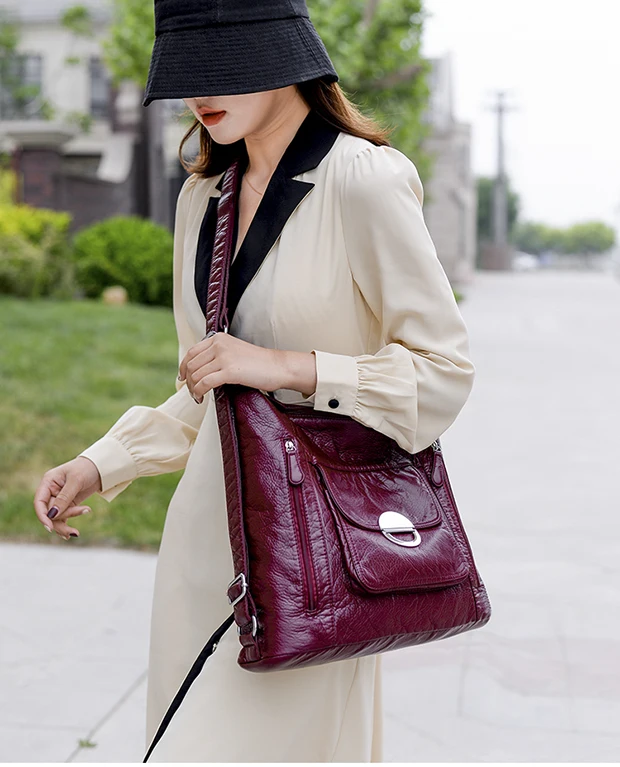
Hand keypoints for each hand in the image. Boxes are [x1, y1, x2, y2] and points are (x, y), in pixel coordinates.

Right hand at [33, 456, 101, 539]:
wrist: (101, 467)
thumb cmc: (86, 468)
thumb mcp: (76, 481)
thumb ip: (64, 498)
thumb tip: (52, 514)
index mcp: (48, 482)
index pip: (39, 502)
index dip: (42, 516)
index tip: (49, 527)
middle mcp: (51, 491)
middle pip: (49, 513)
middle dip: (61, 521)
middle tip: (73, 531)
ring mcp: (59, 499)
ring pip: (56, 517)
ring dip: (64, 526)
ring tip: (76, 533)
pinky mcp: (68, 504)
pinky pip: (63, 517)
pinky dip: (67, 525)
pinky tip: (73, 533)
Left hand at [178, 332, 316, 403]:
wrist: (278, 367)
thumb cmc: (259, 363)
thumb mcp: (234, 351)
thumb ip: (217, 355)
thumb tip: (199, 370)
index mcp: (219, 338)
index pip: (192, 352)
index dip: (183, 367)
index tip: (182, 378)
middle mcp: (219, 344)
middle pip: (191, 364)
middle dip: (188, 381)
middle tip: (192, 392)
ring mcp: (224, 357)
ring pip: (196, 375)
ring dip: (193, 389)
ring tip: (197, 397)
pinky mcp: (229, 371)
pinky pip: (205, 383)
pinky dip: (199, 392)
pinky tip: (201, 398)